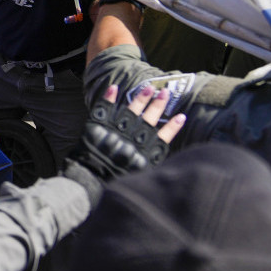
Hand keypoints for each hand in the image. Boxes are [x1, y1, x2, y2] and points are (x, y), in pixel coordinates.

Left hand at [66, 83, 186, 191]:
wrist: (88, 182)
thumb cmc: (113, 182)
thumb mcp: (137, 176)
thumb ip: (148, 163)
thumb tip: (159, 151)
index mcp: (143, 155)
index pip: (162, 138)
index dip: (172, 128)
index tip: (181, 116)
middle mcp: (131, 142)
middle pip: (148, 120)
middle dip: (158, 105)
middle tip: (165, 91)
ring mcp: (115, 133)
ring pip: (131, 112)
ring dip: (141, 99)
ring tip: (149, 88)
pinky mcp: (97, 129)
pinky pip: (104, 110)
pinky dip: (108, 99)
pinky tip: (114, 88)